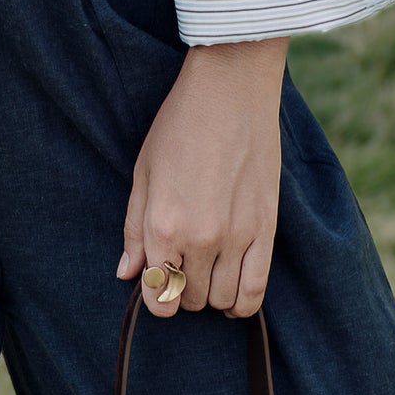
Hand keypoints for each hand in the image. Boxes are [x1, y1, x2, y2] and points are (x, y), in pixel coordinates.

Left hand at [116, 37, 285, 319]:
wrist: (231, 92)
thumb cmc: (179, 126)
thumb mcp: (143, 173)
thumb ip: (134, 230)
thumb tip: (128, 275)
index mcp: (163, 226)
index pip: (159, 296)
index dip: (156, 299)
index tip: (158, 286)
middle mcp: (201, 239)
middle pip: (191, 299)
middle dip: (182, 291)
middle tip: (182, 267)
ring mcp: (238, 237)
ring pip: (223, 300)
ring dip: (211, 295)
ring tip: (206, 274)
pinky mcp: (267, 229)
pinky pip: (257, 290)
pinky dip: (243, 303)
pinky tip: (233, 296)